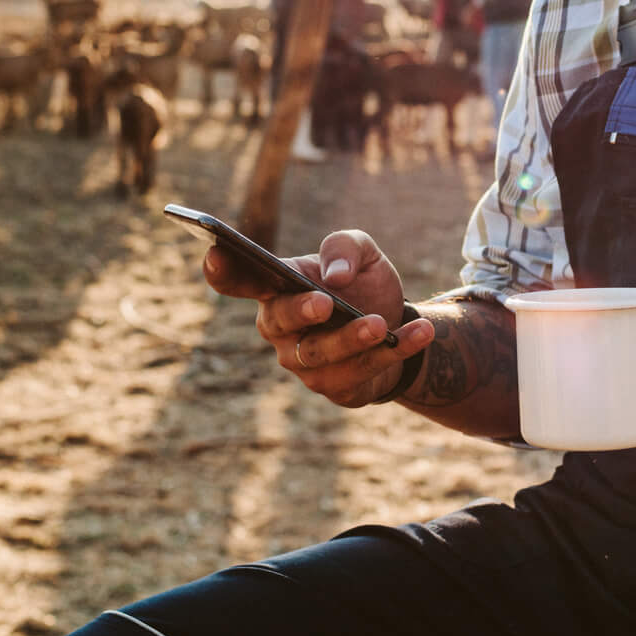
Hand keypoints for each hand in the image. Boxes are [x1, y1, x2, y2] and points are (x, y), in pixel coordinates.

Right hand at [202, 228, 434, 408]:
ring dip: (352, 339)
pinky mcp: (335, 388)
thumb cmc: (360, 283)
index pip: (239, 279)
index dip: (223, 270)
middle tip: (325, 302)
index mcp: (276, 288)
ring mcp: (304, 363)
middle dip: (300, 312)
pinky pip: (362, 373)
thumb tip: (334, 275)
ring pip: (321, 355)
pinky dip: (394, 351)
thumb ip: (345, 247)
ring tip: (379, 323)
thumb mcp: (361, 252)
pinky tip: (420, 332)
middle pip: (278, 323)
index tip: (215, 252)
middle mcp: (280, 329)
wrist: (394, 324)